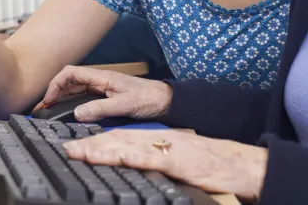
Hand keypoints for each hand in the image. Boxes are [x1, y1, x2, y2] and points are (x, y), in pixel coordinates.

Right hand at [35, 65, 172, 121]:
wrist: (166, 101)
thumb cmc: (150, 98)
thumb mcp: (125, 104)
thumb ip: (101, 109)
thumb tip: (77, 113)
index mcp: (102, 77)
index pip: (71, 73)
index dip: (55, 84)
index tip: (48, 99)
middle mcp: (100, 81)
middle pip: (69, 81)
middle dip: (53, 92)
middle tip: (41, 109)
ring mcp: (102, 88)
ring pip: (74, 90)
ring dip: (60, 98)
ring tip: (48, 111)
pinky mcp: (106, 97)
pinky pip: (83, 97)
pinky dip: (70, 103)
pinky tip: (65, 112)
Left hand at [63, 130, 267, 201]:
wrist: (239, 164)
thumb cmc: (210, 167)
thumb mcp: (176, 164)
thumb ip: (154, 164)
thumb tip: (131, 168)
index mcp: (158, 141)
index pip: (121, 139)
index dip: (96, 142)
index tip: (75, 148)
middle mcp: (160, 141)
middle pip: (119, 139)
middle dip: (91, 144)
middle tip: (67, 149)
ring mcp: (169, 149)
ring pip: (130, 146)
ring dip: (103, 149)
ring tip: (81, 153)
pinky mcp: (180, 161)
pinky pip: (154, 158)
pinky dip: (135, 158)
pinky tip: (119, 159)